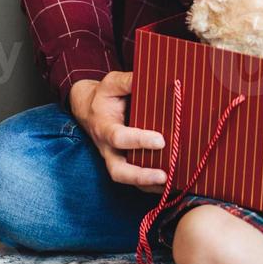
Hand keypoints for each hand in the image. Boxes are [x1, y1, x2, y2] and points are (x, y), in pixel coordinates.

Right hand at [69, 71, 166, 193]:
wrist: (89, 109)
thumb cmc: (104, 96)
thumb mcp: (111, 83)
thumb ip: (127, 81)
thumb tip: (149, 77)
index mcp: (104, 128)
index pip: (119, 138)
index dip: (139, 140)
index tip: (160, 140)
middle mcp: (108, 149)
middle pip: (118, 171)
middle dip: (141, 176)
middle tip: (164, 176)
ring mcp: (116, 159)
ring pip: (128, 180)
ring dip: (149, 185)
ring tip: (173, 183)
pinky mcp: (126, 164)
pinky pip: (137, 181)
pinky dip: (152, 186)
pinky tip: (172, 184)